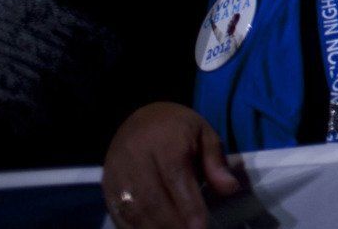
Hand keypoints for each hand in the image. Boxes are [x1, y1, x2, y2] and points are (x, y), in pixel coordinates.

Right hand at [102, 102, 240, 228]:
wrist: (138, 120)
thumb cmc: (177, 129)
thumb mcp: (204, 134)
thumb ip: (216, 162)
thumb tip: (230, 189)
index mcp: (166, 142)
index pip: (176, 177)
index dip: (188, 205)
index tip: (201, 227)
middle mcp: (137, 158)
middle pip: (152, 198)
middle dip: (173, 223)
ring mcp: (118, 174)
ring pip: (134, 210)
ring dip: (155, 228)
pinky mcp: (107, 188)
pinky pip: (118, 214)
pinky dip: (134, 228)